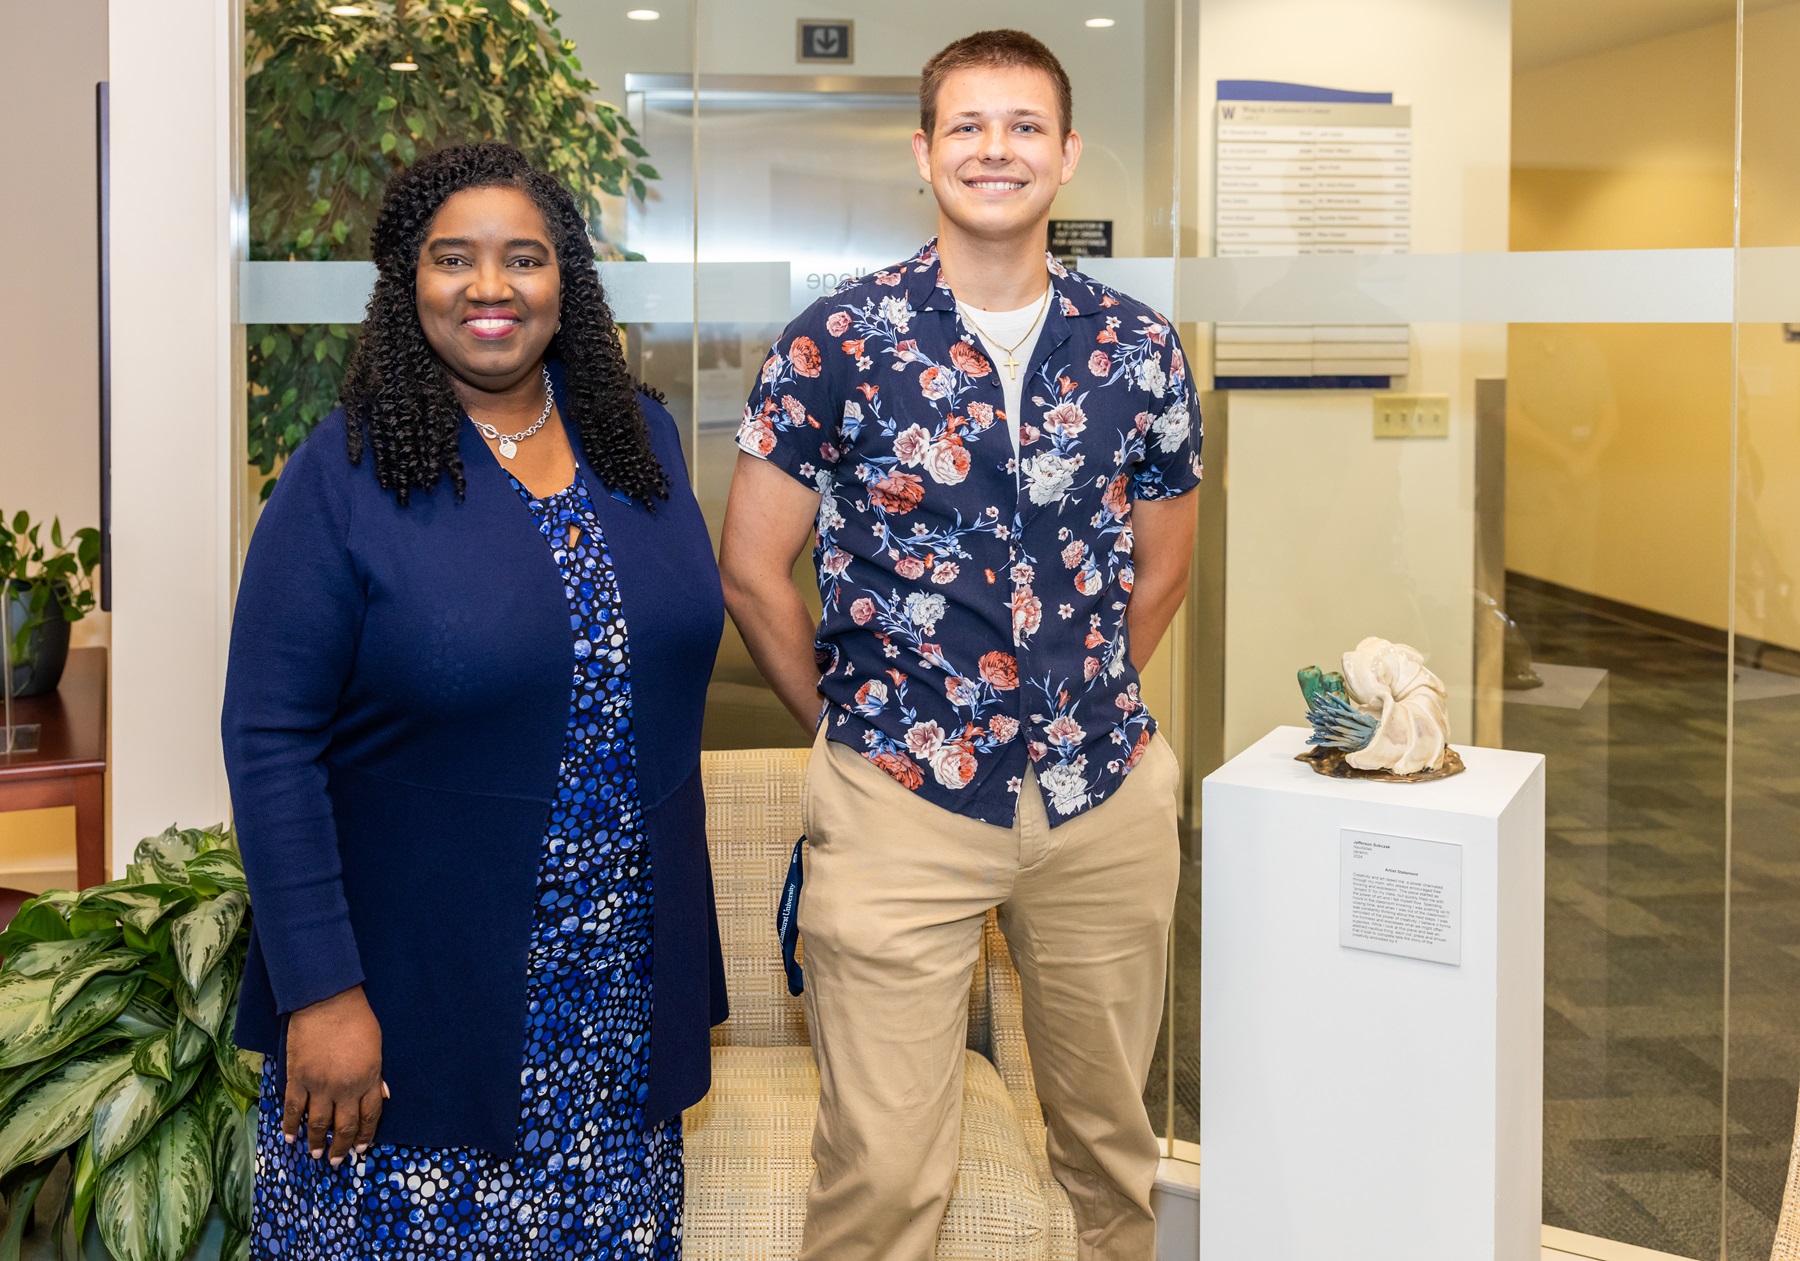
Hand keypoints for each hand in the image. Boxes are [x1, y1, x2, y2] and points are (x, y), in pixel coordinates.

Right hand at [283, 984, 384, 1164]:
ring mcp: (319, 1085)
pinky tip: (290, 1137)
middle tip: (337, 1160)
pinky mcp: (297, 1078)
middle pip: (344, 1126)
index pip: (369, 1116)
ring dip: (316, 1142)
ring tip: (315, 1154)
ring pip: (317, 1123)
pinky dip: (290, 1126)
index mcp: (369, 1079)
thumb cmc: (357, 1019)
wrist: (327, 1001)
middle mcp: (345, 1088)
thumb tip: (383, 1095)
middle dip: (341, 1147)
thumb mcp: (377, 1047)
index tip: (361, 1148)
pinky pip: (293, 1109)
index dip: (365, 1135)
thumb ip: (377, 1074)